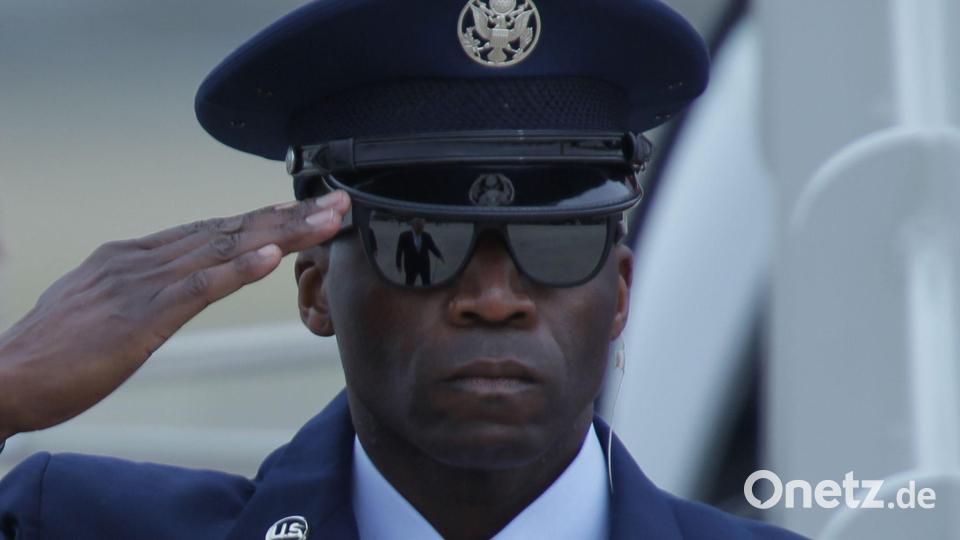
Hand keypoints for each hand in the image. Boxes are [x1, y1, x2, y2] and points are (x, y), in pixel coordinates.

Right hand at [0, 191, 350, 439]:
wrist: (1, 378)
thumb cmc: (51, 352)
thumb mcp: (103, 307)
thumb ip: (143, 289)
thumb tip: (178, 283)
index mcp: (133, 256)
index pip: (212, 230)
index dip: (263, 218)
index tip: (304, 210)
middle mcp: (141, 259)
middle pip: (229, 230)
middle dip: (288, 217)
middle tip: (337, 204)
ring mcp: (140, 284)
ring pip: (224, 249)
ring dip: (281, 233)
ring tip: (324, 220)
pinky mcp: (139, 317)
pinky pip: (196, 289)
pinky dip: (236, 271)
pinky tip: (270, 258)